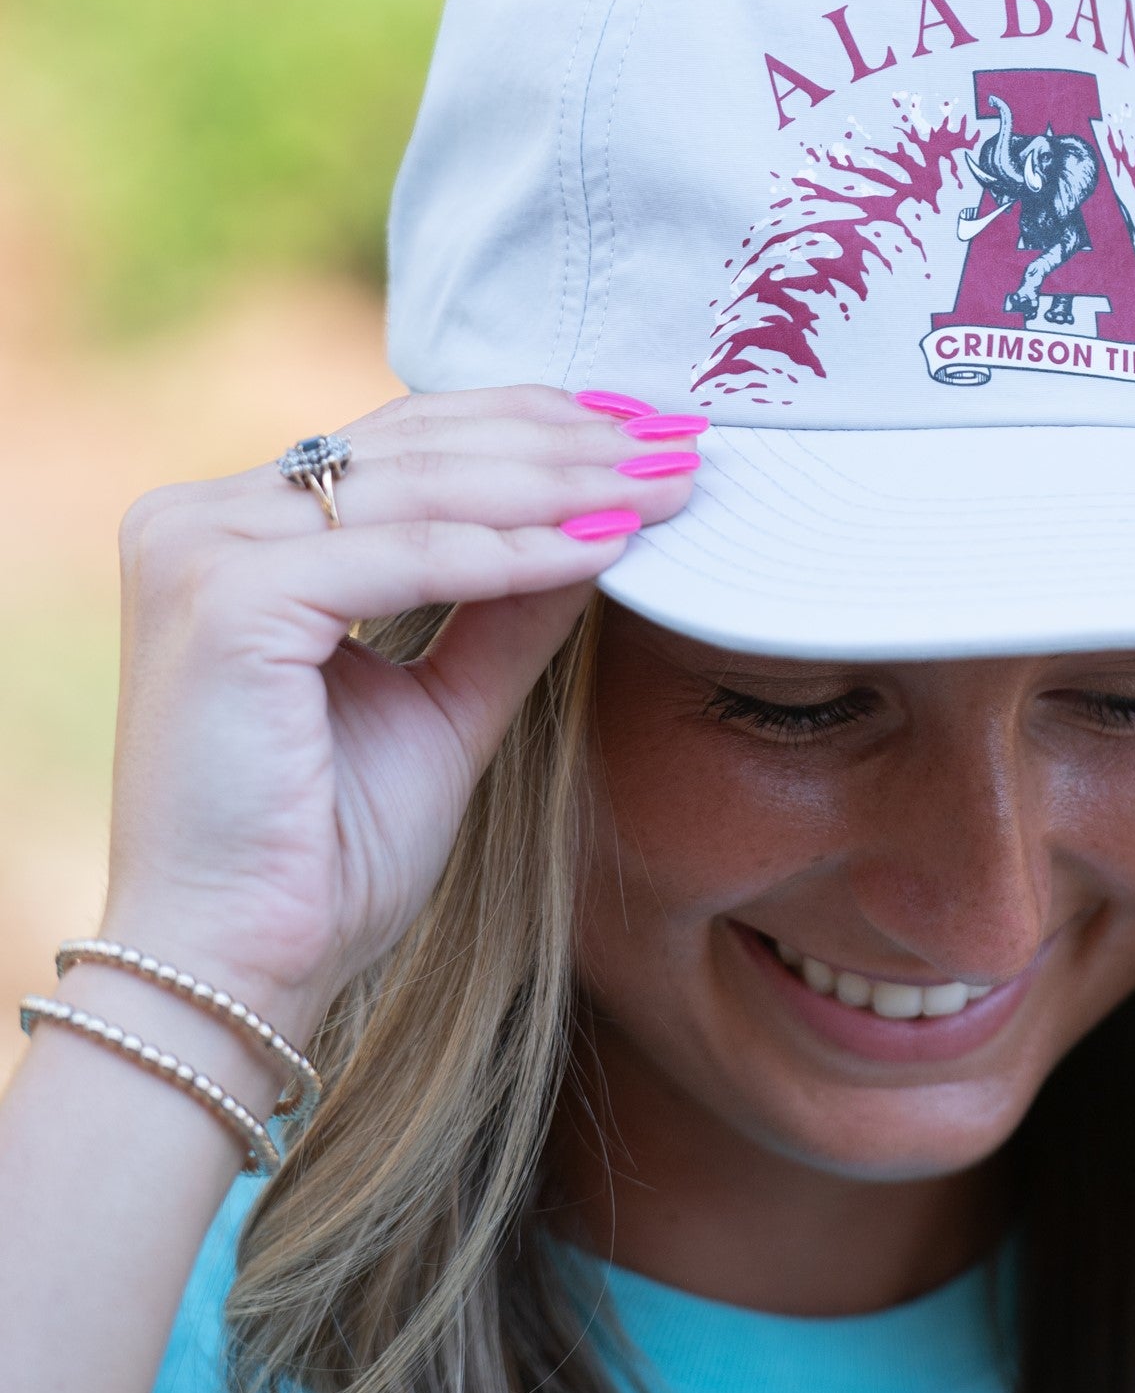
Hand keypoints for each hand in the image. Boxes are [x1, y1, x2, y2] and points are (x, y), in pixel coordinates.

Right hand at [98, 386, 696, 1038]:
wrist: (242, 965)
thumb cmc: (324, 856)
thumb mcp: (443, 707)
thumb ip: (506, 610)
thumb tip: (604, 521)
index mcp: (229, 532)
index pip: (402, 443)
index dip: (532, 426)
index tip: (645, 433)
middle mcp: (196, 521)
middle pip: (415, 444)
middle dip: (565, 443)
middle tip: (679, 445)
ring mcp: (199, 551)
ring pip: (420, 486)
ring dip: (559, 484)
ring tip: (661, 490)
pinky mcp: (225, 599)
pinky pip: (405, 555)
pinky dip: (512, 554)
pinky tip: (600, 548)